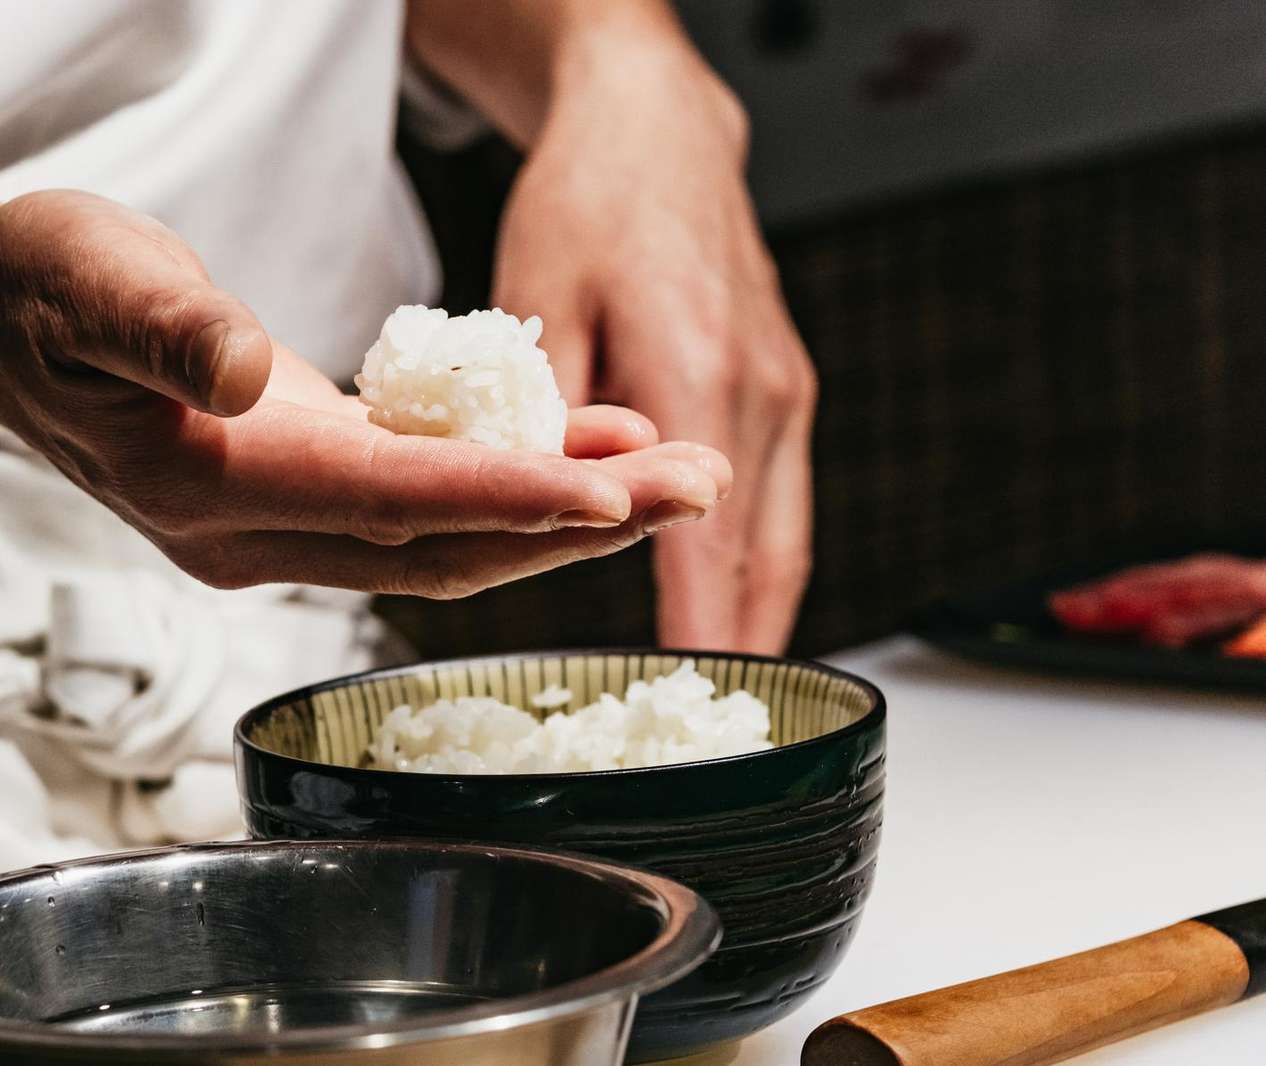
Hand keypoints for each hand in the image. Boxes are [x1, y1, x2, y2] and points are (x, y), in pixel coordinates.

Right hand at [0, 190, 732, 596]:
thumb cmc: (38, 293)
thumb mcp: (86, 279)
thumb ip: (166, 330)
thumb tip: (246, 375)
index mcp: (209, 484)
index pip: (382, 500)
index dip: (498, 498)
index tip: (608, 494)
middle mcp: (255, 529)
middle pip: (441, 546)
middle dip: (575, 527)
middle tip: (698, 491)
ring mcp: (282, 519)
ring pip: (446, 538)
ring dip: (563, 515)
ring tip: (676, 474)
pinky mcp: (304, 488)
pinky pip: (424, 505)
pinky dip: (509, 483)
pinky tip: (584, 446)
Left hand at [490, 21, 815, 649]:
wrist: (659, 134)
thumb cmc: (591, 203)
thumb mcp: (537, 296)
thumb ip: (540, 408)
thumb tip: (525, 492)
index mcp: (694, 371)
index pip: (700, 532)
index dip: (694, 619)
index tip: (681, 683)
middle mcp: (758, 391)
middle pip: (760, 553)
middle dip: (738, 642)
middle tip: (707, 723)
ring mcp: (784, 391)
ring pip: (782, 533)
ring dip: (760, 612)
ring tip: (726, 688)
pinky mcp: (785, 386)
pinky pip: (784, 497)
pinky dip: (762, 560)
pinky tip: (736, 601)